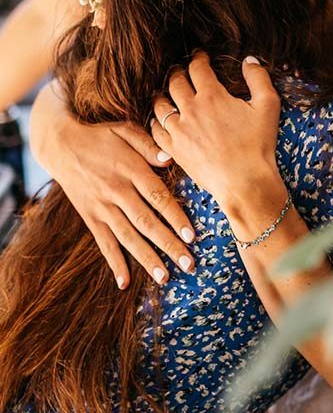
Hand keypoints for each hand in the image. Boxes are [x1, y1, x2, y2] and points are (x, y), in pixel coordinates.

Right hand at [30, 83, 195, 288]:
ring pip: (128, 237)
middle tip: (189, 264)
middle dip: (169, 245)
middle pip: (146, 222)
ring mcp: (102, 207)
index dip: (175, 217)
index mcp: (130, 170)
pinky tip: (125, 282)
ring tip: (165, 278)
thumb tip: (170, 159)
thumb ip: (148, 144)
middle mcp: (116, 192)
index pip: (158, 197)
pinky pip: (103, 243)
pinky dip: (114, 263)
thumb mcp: (124, 130)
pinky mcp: (90, 217)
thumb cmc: (100, 135)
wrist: (61, 145)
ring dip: (147, 259)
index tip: (192, 235)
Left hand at [151, 53, 283, 221]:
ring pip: (161, 105)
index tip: (200, 56)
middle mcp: (191, 110)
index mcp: (212, 96)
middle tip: (181, 71)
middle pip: (176, 83)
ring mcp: (179, 131)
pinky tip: (162, 121)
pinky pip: (156, 131)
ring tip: (167, 94)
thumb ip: (259, 78)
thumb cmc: (258, 145)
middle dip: (178, 73)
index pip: (198, 68)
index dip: (198, 58)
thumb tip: (249, 60)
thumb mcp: (268, 106)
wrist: (244, 182)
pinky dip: (156, 122)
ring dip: (163, 95)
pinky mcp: (174, 150)